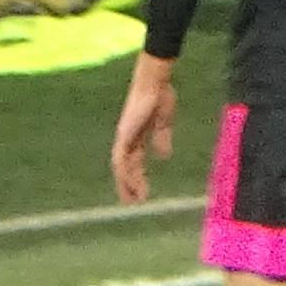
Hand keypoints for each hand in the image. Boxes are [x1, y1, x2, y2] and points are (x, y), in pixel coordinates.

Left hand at [110, 53, 178, 204]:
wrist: (154, 83)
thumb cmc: (159, 98)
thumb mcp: (163, 123)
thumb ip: (162, 139)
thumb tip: (163, 156)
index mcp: (137, 136)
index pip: (133, 162)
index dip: (136, 177)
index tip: (141, 193)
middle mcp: (127, 138)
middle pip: (125, 167)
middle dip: (128, 185)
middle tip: (133, 203)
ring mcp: (124, 136)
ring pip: (121, 166)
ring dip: (126, 183)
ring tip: (134, 200)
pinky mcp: (125, 133)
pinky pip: (121, 157)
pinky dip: (125, 172)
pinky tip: (130, 183)